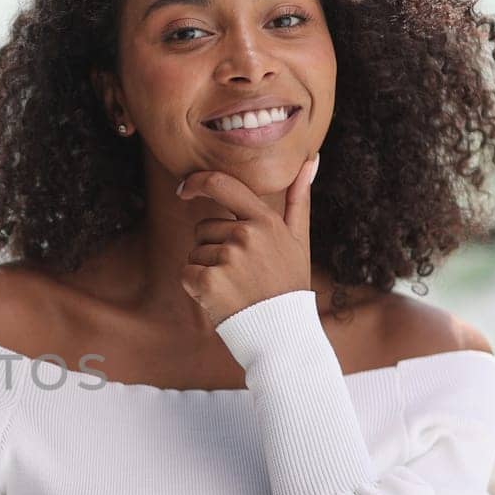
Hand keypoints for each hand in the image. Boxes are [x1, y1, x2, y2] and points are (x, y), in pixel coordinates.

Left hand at [175, 153, 319, 327]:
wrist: (282, 333)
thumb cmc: (288, 284)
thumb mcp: (298, 240)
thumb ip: (300, 199)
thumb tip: (310, 161)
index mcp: (265, 221)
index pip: (224, 185)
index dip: (198, 181)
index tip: (184, 188)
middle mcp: (246, 235)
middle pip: (204, 228)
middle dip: (214, 247)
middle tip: (241, 272)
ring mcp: (227, 258)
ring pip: (195, 252)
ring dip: (207, 269)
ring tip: (235, 286)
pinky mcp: (208, 281)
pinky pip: (186, 273)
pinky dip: (196, 287)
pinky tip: (220, 297)